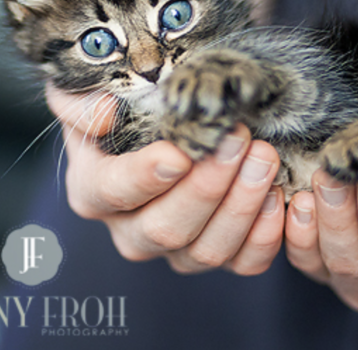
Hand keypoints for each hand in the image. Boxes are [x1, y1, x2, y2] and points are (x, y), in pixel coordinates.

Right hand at [45, 84, 284, 274]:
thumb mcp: (90, 93)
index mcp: (94, 191)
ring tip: (264, 158)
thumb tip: (102, 119)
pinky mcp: (219, 256)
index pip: (112, 192)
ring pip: (206, 251)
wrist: (171, 127)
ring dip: (241, 206)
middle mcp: (132, 231)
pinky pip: (243, 263)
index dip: (144, 177)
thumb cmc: (130, 109)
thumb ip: (80, 101)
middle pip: (165, 229)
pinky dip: (265, 235)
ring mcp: (177, 250)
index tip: (178, 154)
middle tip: (238, 140)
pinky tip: (277, 195)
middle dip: (206, 186)